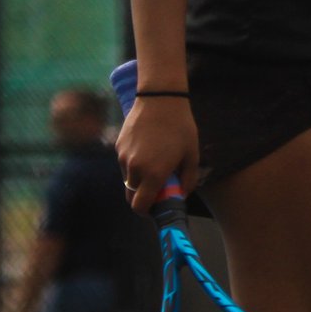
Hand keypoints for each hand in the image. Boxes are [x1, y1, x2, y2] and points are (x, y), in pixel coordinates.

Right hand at [116, 96, 199, 214]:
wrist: (160, 100)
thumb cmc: (181, 127)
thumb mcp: (192, 154)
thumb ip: (188, 180)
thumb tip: (181, 195)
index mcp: (153, 174)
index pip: (140, 206)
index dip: (146, 211)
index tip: (155, 207)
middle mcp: (134, 169)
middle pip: (132, 195)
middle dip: (144, 195)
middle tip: (158, 186)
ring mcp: (123, 157)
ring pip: (128, 178)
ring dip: (139, 178)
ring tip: (156, 161)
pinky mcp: (118, 146)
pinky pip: (124, 163)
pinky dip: (134, 163)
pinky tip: (148, 148)